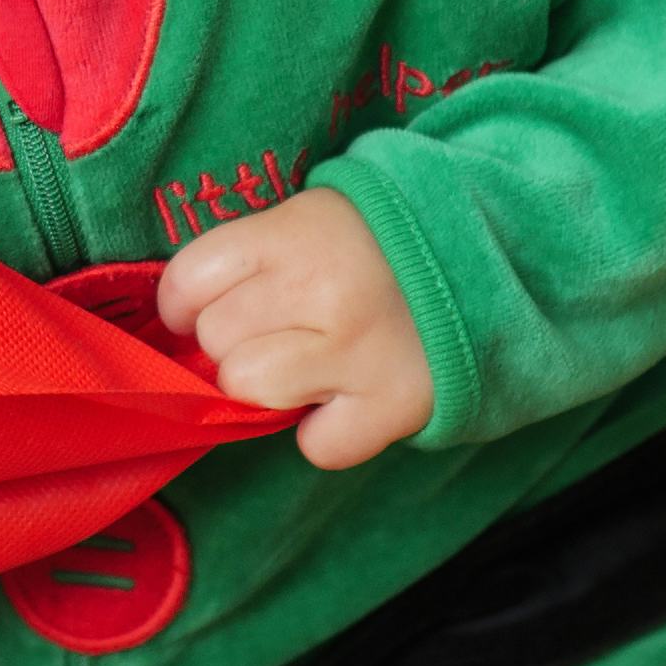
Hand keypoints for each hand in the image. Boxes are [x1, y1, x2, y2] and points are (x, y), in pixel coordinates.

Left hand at [158, 187, 433, 469]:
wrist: (485, 257)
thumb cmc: (374, 242)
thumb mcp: (308, 219)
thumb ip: (249, 259)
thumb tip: (180, 324)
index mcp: (295, 233)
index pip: (187, 280)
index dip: (184, 302)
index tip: (203, 306)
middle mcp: (323, 289)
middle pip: (216, 339)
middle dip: (235, 340)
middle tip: (279, 328)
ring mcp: (360, 350)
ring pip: (251, 389)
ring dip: (271, 386)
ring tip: (309, 362)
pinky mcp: (395, 403)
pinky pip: (319, 446)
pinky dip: (328, 432)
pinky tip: (348, 397)